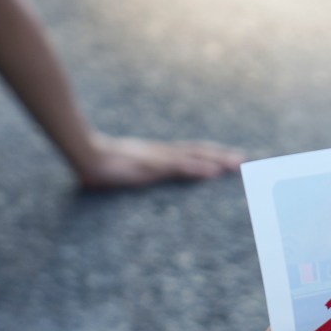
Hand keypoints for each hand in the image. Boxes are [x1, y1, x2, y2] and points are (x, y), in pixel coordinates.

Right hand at [75, 132, 243, 190]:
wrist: (86, 156)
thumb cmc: (101, 165)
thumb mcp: (125, 172)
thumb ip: (136, 175)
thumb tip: (136, 178)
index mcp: (157, 154)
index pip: (189, 152)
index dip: (209, 154)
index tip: (228, 156)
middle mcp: (162, 153)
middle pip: (198, 151)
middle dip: (221, 155)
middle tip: (244, 159)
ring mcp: (158, 158)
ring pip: (194, 157)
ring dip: (217, 161)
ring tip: (237, 165)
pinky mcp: (153, 166)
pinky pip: (180, 167)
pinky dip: (198, 169)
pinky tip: (214, 172)